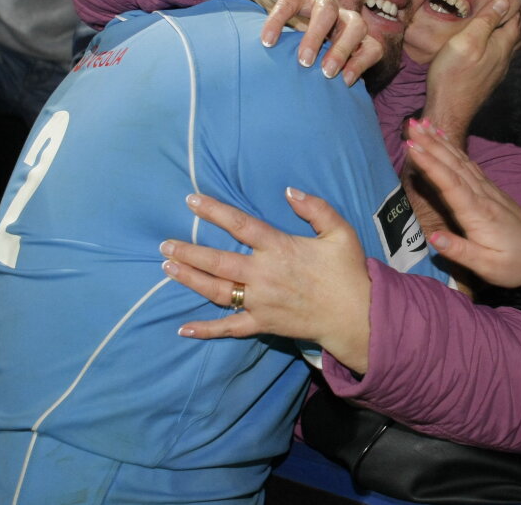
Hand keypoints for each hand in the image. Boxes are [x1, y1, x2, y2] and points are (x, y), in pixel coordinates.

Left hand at [162, 187, 372, 372]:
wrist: (356, 316)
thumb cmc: (347, 272)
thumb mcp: (340, 231)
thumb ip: (315, 208)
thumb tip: (289, 190)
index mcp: (280, 248)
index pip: (239, 224)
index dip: (214, 211)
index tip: (191, 201)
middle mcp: (263, 274)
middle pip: (217, 261)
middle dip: (188, 251)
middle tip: (164, 245)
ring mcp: (260, 301)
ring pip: (216, 291)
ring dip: (190, 279)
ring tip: (168, 268)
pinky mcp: (262, 323)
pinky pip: (229, 328)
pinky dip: (206, 329)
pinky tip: (183, 328)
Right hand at [230, 0, 382, 84]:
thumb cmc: (296, 22)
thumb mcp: (312, 46)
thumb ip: (319, 65)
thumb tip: (321, 102)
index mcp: (347, 31)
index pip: (371, 45)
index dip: (363, 62)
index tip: (345, 83)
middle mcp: (338, 14)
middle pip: (357, 26)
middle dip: (345, 51)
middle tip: (327, 74)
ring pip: (327, 11)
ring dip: (316, 37)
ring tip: (303, 61)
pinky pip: (289, 2)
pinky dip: (278, 21)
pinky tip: (268, 41)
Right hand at [405, 119, 520, 286]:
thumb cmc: (514, 262)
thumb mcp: (489, 266)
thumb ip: (461, 251)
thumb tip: (433, 237)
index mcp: (478, 214)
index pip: (451, 184)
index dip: (431, 165)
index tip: (413, 148)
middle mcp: (481, 195)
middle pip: (453, 165)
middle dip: (430, 144)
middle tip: (410, 125)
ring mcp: (485, 188)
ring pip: (459, 160)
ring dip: (438, 140)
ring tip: (421, 123)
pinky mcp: (486, 187)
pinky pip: (466, 162)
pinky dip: (451, 147)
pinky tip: (441, 136)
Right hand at [423, 0, 514, 142]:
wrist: (448, 111)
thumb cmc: (453, 75)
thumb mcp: (467, 40)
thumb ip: (486, 20)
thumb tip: (505, 0)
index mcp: (502, 46)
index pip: (520, 20)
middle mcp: (504, 58)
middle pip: (520, 32)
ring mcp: (496, 70)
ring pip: (512, 45)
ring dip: (516, 29)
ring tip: (516, 18)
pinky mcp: (486, 78)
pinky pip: (502, 54)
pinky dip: (505, 41)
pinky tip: (497, 43)